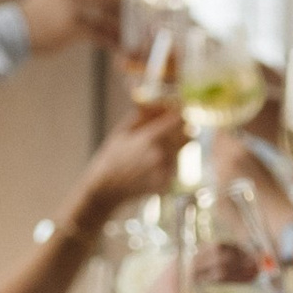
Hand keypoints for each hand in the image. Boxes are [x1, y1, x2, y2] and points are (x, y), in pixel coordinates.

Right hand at [22, 0, 124, 54]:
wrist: (13, 30)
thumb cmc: (35, 13)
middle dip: (125, 5)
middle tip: (135, 12)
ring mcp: (73, 7)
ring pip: (108, 14)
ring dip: (122, 25)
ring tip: (131, 32)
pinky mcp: (74, 27)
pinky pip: (101, 34)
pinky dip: (113, 42)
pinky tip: (119, 47)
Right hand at [64, 101, 184, 228]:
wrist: (106, 189)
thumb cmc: (111, 157)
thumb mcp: (122, 131)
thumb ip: (142, 116)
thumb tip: (160, 103)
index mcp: (149, 138)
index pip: (177, 120)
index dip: (179, 114)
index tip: (177, 112)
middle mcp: (160, 155)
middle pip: (187, 136)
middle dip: (181, 131)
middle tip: (171, 132)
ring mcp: (164, 171)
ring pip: (180, 152)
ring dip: (173, 149)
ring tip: (152, 154)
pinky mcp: (166, 184)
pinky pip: (174, 168)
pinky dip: (167, 165)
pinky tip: (150, 168)